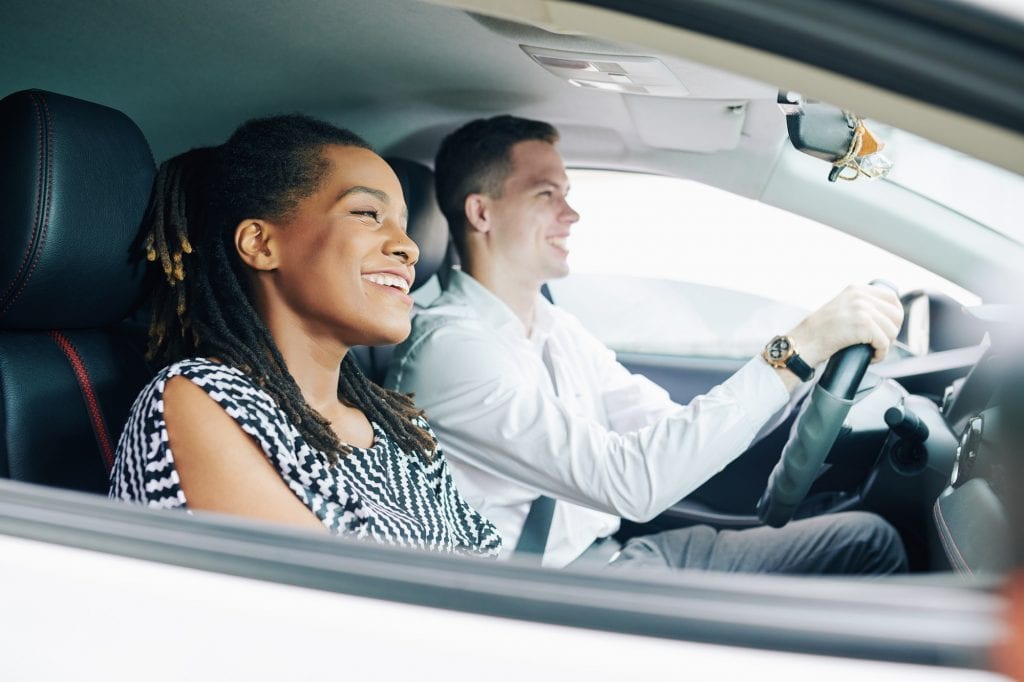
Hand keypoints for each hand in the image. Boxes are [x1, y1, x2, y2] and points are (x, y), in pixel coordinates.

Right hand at [787, 284, 903, 366]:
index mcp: (857, 289)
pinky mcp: (863, 325)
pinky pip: (884, 343)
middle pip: (896, 316)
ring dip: (884, 345)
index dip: (894, 318)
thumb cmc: (820, 332)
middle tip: (877, 343)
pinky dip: (880, 355)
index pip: (892, 299)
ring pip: (892, 331)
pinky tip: (869, 357)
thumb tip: (888, 316)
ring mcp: (861, 309)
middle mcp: (860, 295)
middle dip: (890, 333)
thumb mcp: (842, 307)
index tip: (886, 330)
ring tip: (870, 350)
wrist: (804, 343)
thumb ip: (861, 305)